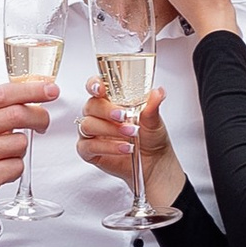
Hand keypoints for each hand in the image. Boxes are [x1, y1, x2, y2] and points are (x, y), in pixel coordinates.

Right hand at [0, 77, 54, 234]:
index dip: (31, 90)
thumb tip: (31, 95)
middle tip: (43, 123)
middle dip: (39, 117)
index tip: (51, 89)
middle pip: (15, 114)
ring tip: (2, 156)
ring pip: (20, 143)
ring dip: (20, 150)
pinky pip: (17, 166)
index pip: (1, 93)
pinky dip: (15, 169)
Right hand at [78, 82, 186, 211]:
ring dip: (110, 129)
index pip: (95, 86)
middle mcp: (98, 114)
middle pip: (91, 105)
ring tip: (131, 134)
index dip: (94, 85)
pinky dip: (107, 147)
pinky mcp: (88, 150)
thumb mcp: (154, 119)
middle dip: (107, 110)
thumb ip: (152, 105)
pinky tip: (124, 148)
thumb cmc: (150, 136)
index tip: (101, 89)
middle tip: (124, 116)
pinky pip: (88, 146)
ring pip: (87, 125)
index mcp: (110, 100)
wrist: (154, 161)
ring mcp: (91, 132)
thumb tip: (158, 92)